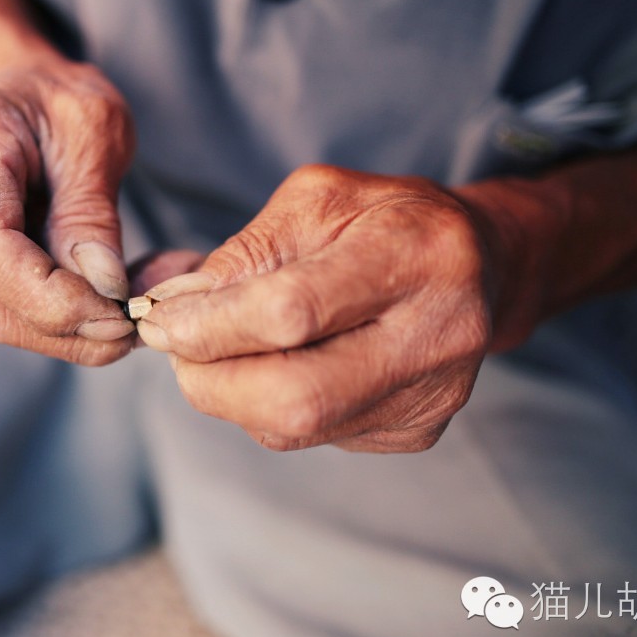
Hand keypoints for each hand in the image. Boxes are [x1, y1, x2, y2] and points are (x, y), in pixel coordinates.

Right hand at [0, 60, 137, 364]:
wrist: (23, 94)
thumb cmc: (60, 100)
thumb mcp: (96, 132)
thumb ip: (92, 211)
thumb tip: (103, 289)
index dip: (46, 295)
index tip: (114, 311)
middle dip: (64, 325)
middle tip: (132, 327)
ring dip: (64, 329)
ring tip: (125, 310)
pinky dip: (52, 318)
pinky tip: (96, 301)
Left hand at [137, 165, 498, 451]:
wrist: (479, 263)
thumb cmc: (383, 220)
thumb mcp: (315, 200)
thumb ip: (244, 252)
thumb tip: (172, 307)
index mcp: (414, 254)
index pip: (291, 313)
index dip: (210, 326)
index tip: (157, 320)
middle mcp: (436, 336)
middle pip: (294, 399)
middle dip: (210, 378)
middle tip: (176, 345)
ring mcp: (430, 397)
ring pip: (294, 428)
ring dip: (231, 393)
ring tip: (222, 346)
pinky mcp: (414, 432)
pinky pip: (311, 436)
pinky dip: (268, 404)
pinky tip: (278, 364)